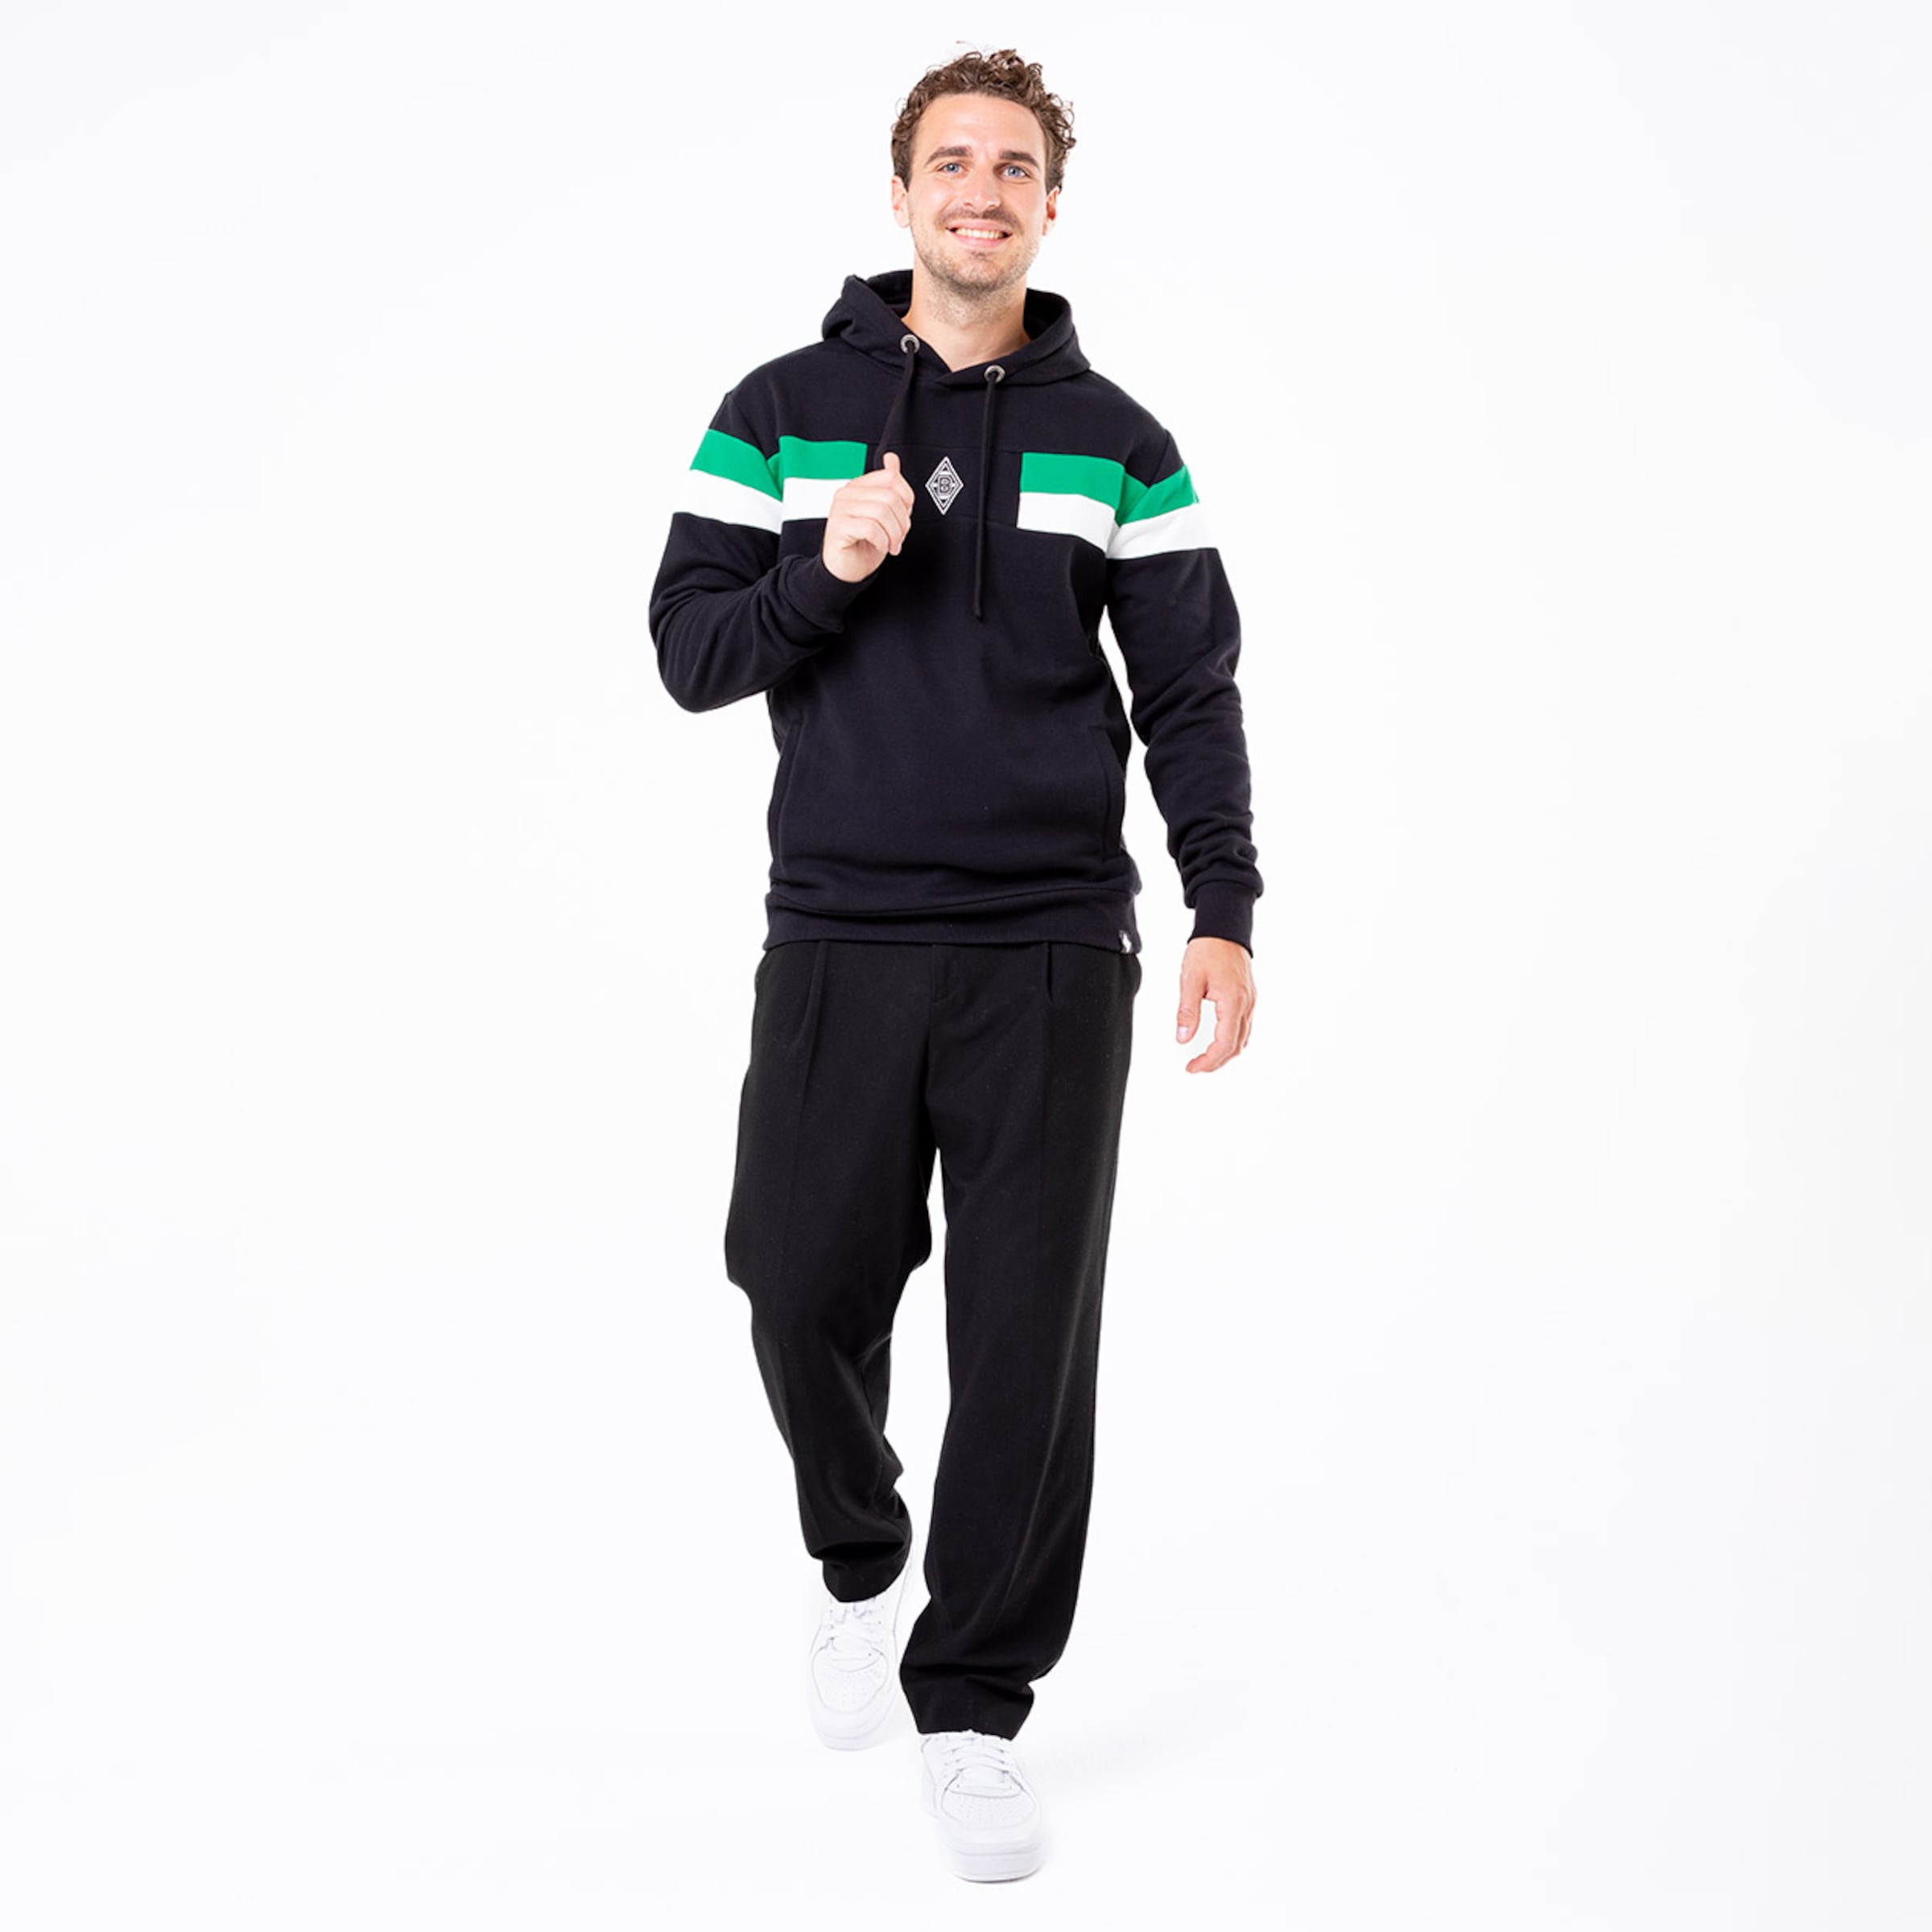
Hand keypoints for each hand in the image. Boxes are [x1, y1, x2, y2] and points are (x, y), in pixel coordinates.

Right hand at [822, 450, 915, 583]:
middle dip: (902, 522)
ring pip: (882, 512)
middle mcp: (847, 493)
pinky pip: (871, 528)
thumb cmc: (864, 543)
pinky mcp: (838, 526)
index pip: (891, 477)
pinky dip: (882, 541)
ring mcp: (840, 509)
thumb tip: (892, 459)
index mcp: (858, 486)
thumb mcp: (883, 514)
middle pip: (890, 497)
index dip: (906, 499)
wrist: (846, 570)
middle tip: (899, 537)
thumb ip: (889, 487)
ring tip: (891, 544)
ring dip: (893, 534)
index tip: (904, 517)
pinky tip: (879, 547)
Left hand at [1175, 936, 1254, 1071]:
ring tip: (1205, 1058)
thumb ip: (1187, 1011)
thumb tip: (1183, 1038)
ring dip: (1226, 1053)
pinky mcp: (1249, 998)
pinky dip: (1233, 1040)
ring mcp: (1250, 1002)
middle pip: (1236, 1047)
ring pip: (1243, 1039)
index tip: (1192, 1067)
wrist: (1224, 930)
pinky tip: (1219, 1041)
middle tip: (1196, 1067)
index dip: (1208, 1061)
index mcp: (1232, 1002)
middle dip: (1216, 1062)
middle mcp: (1246, 1005)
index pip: (1224, 1044)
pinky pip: (1245, 1027)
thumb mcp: (1190, 980)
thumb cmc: (1208, 950)